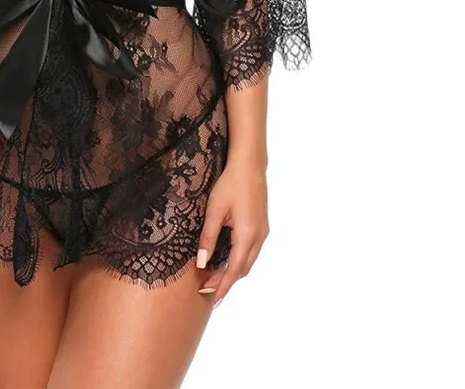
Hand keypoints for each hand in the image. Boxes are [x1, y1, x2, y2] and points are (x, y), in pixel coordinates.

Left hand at [196, 158, 268, 308]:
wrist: (249, 166)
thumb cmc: (230, 185)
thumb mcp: (214, 211)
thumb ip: (208, 237)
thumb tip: (201, 262)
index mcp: (248, 235)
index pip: (235, 270)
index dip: (222, 285)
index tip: (210, 297)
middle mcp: (259, 237)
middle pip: (243, 269)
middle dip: (226, 282)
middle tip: (206, 289)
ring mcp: (263, 232)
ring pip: (248, 261)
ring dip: (233, 272)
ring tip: (214, 278)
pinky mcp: (261, 226)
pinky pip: (251, 251)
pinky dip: (239, 261)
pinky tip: (227, 260)